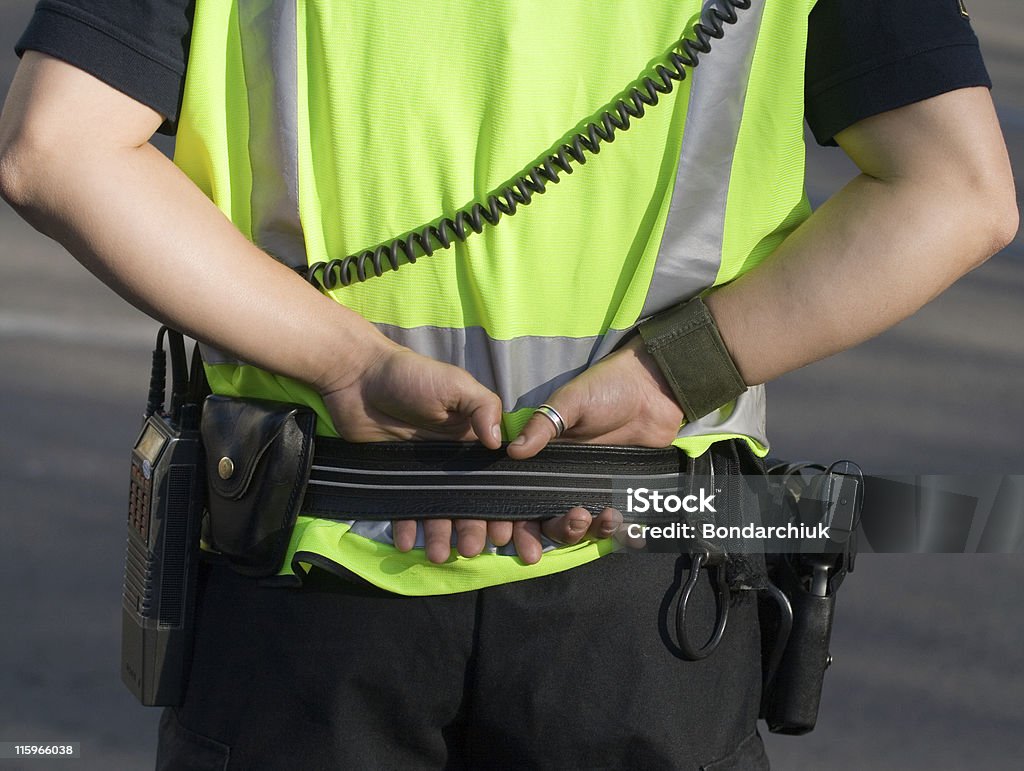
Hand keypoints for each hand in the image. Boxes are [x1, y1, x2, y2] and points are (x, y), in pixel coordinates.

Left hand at [319, 342, 508, 562]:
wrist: (356, 377)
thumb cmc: (412, 377)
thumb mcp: (456, 384)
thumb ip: (482, 408)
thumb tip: (499, 445)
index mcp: (474, 440)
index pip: (495, 478)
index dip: (503, 504)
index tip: (506, 531)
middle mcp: (453, 462)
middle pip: (469, 502)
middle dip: (473, 528)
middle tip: (471, 549)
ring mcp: (424, 474)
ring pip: (437, 511)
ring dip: (440, 535)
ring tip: (439, 554)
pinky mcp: (395, 480)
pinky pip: (403, 509)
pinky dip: (405, 528)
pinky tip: (406, 542)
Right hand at [507, 335, 683, 551]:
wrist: (654, 388)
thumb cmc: (606, 388)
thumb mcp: (570, 401)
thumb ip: (543, 426)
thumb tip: (514, 452)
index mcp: (545, 459)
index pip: (523, 498)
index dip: (516, 521)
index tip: (514, 537)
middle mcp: (564, 479)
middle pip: (550, 520)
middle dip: (557, 531)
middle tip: (574, 522)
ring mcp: (593, 488)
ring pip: (582, 526)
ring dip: (587, 531)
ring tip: (601, 517)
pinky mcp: (620, 491)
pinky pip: (614, 522)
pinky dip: (616, 531)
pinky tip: (623, 527)